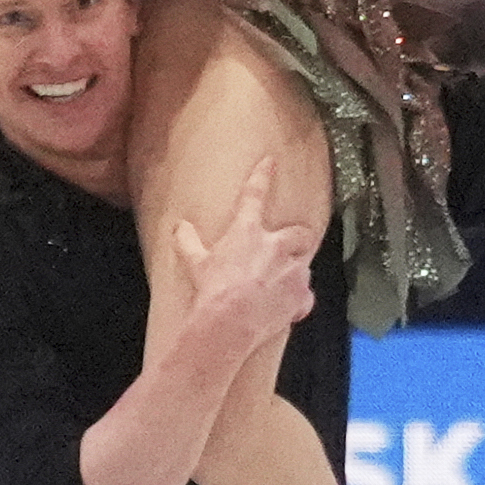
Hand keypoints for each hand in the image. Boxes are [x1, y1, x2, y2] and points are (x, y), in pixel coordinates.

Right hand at [170, 161, 315, 340]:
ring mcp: (293, 271)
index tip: (270, 161)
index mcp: (248, 232)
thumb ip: (188, 242)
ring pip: (304, 265)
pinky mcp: (301, 296)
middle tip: (289, 248)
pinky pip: (305, 298)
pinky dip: (298, 303)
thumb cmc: (211, 290)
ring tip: (278, 287)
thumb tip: (179, 227)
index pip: (255, 194)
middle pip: (300, 233)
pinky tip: (285, 310)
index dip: (263, 174)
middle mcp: (276, 246)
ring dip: (295, 273)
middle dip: (298, 239)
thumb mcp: (195, 263)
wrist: (229, 323)